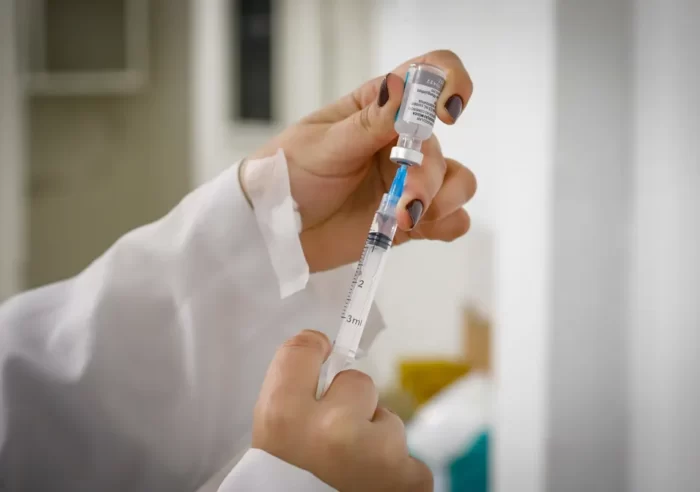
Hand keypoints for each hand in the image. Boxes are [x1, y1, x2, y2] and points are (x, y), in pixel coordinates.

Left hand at [245, 50, 475, 271]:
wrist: (274, 231)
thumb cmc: (289, 175)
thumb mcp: (323, 145)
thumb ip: (368, 123)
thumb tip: (404, 87)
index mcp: (378, 107)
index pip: (428, 75)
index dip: (449, 83)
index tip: (446, 113)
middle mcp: (400, 141)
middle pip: (439, 147)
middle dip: (427, 177)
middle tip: (405, 204)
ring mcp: (409, 181)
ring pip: (458, 182)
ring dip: (443, 200)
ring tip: (407, 219)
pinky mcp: (411, 218)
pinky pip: (452, 219)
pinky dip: (446, 224)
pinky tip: (420, 228)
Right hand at [252, 330, 432, 491]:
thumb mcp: (271, 446)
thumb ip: (293, 399)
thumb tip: (321, 354)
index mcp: (284, 419)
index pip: (303, 349)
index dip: (313, 351)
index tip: (321, 353)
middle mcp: (333, 430)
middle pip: (357, 381)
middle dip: (351, 405)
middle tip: (334, 441)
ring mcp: (378, 454)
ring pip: (388, 419)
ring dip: (375, 442)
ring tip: (352, 477)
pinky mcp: (413, 479)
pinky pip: (406, 455)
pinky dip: (393, 473)